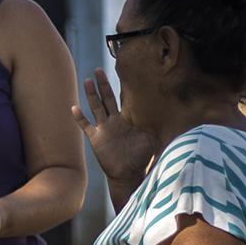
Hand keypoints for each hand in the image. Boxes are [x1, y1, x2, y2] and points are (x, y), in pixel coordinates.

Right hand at [73, 68, 157, 183]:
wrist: (128, 174)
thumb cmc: (141, 158)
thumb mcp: (152, 139)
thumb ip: (157, 126)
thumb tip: (171, 114)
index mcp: (126, 120)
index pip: (122, 99)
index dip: (120, 87)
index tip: (119, 73)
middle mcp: (113, 122)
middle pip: (106, 98)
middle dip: (102, 84)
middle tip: (97, 70)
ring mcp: (103, 129)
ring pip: (96, 107)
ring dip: (91, 95)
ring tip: (87, 81)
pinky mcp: (96, 139)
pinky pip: (86, 126)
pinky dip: (80, 118)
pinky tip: (73, 108)